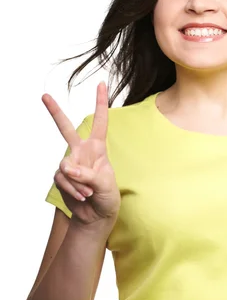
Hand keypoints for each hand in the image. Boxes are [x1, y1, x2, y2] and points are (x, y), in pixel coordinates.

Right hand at [42, 81, 120, 225]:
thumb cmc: (107, 197)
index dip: (101, 103)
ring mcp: (70, 164)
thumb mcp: (105, 184)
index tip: (102, 84)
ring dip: (76, 183)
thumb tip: (67, 169)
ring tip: (88, 193)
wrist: (96, 215)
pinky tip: (81, 197)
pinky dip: (71, 190)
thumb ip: (87, 175)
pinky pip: (61, 180)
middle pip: (66, 129)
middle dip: (55, 112)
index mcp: (98, 148)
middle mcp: (82, 152)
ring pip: (65, 166)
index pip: (100, 122)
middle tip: (44, 96)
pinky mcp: (61, 177)